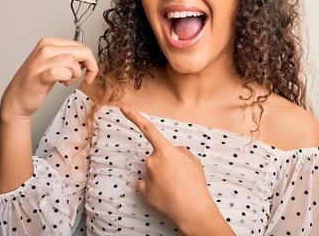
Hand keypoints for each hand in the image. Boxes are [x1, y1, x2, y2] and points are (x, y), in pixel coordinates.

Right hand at [0, 37, 97, 119]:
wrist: (17, 99)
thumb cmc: (36, 82)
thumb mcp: (54, 63)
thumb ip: (69, 57)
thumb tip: (87, 57)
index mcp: (49, 43)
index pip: (80, 45)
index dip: (89, 59)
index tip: (88, 70)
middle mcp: (45, 48)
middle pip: (81, 51)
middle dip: (90, 66)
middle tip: (86, 77)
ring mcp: (41, 61)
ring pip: (72, 61)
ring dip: (76, 74)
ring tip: (68, 81)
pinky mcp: (40, 75)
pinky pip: (60, 72)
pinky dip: (66, 78)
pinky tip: (62, 82)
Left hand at [120, 106, 233, 234]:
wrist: (192, 210)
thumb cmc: (195, 184)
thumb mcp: (192, 160)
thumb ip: (179, 151)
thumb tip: (171, 153)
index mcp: (165, 150)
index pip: (148, 129)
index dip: (134, 117)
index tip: (123, 108)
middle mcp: (151, 160)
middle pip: (157, 157)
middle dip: (166, 163)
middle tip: (180, 176)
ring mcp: (145, 176)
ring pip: (153, 171)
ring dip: (162, 176)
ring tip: (176, 186)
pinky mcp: (142, 190)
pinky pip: (147, 184)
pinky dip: (154, 187)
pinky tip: (165, 194)